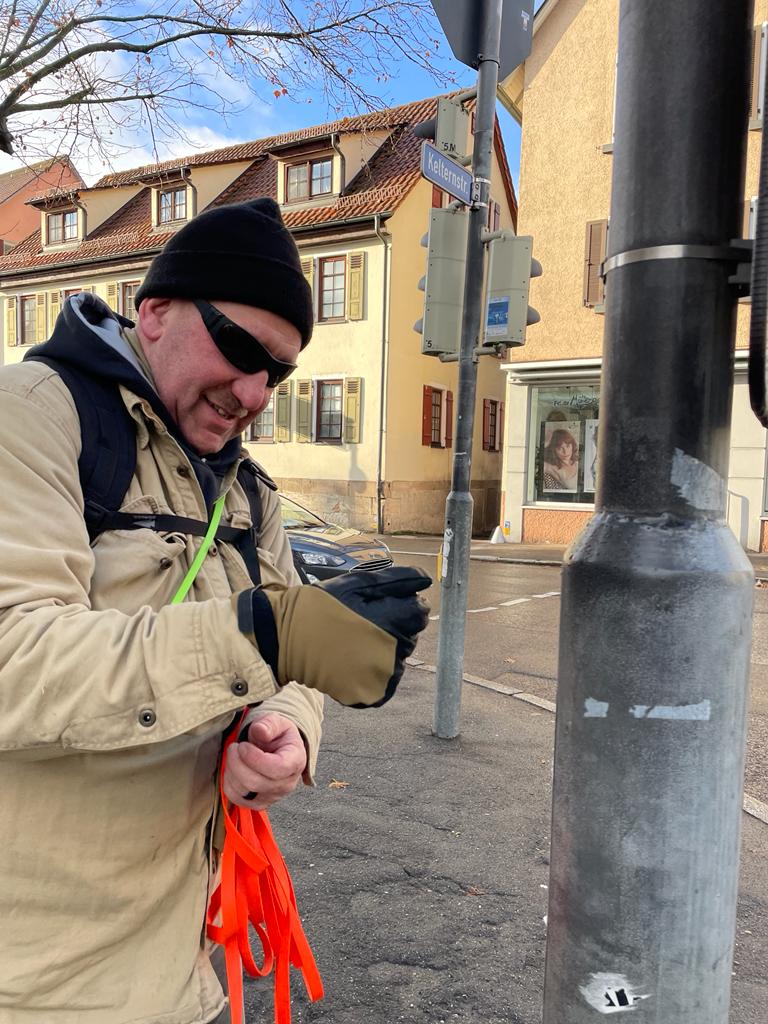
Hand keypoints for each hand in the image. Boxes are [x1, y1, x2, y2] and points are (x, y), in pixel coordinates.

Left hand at [222, 713, 306, 809]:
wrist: (277, 748)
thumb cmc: (277, 735)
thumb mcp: (277, 722)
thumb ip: (269, 724)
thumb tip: (260, 730)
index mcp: (296, 761)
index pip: (276, 769)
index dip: (254, 758)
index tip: (243, 745)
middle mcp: (287, 784)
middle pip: (255, 783)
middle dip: (237, 763)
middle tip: (234, 747)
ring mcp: (273, 797)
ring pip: (244, 792)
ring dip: (232, 771)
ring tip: (234, 755)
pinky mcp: (259, 803)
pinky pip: (236, 799)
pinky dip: (229, 783)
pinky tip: (233, 769)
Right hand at [233, 566, 431, 707]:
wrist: (286, 638)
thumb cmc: (323, 606)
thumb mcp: (358, 583)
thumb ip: (397, 580)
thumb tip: (426, 580)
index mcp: (392, 623)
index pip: (420, 613)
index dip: (404, 604)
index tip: (381, 604)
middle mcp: (392, 654)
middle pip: (411, 637)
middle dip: (394, 626)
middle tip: (362, 622)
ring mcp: (381, 679)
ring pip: (399, 659)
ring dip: (385, 649)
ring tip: (355, 640)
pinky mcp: (371, 696)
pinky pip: (385, 681)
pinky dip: (375, 671)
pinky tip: (354, 658)